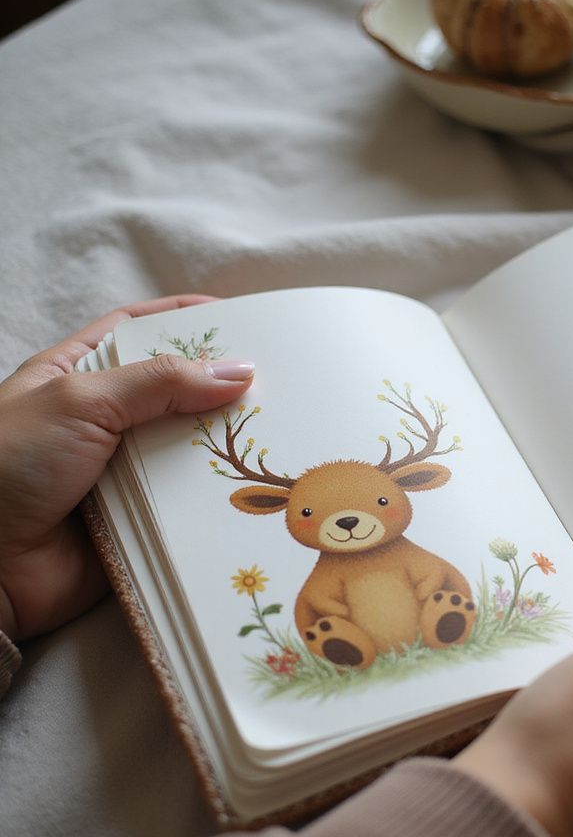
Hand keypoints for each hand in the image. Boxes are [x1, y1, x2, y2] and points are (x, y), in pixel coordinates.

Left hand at [0, 297, 254, 642]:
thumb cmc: (9, 465)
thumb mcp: (79, 400)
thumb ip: (159, 382)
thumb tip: (240, 372)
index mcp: (74, 376)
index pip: (137, 332)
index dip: (186, 320)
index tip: (241, 317)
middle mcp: (101, 420)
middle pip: (174, 391)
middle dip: (220, 386)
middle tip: (277, 379)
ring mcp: (122, 471)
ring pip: (187, 448)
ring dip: (225, 442)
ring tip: (281, 428)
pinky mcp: (140, 519)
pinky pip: (188, 502)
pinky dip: (217, 495)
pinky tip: (257, 484)